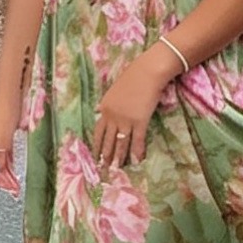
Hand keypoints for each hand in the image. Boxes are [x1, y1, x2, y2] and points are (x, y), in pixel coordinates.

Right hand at [0, 101, 21, 196]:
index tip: (10, 192)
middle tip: (15, 190)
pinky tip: (19, 162)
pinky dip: (14, 159)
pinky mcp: (11, 128)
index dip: (0, 181)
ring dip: (9, 170)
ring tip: (17, 181)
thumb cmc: (5, 107)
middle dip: (5, 178)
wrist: (12, 87)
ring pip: (5, 158)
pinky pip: (11, 149)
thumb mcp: (1, 134)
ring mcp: (3, 134)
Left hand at [91, 53, 174, 170]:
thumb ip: (109, 104)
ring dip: (119, 158)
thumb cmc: (132, 78)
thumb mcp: (114, 91)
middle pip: (108, 141)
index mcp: (104, 108)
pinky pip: (137, 140)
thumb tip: (103, 112)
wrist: (147, 72)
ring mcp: (126, 120)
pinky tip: (137, 161)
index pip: (98, 132)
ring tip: (117, 170)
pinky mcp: (140, 121)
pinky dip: (137, 152)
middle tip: (104, 170)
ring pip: (121, 143)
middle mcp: (113, 116)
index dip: (97, 146)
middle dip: (105, 157)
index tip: (95, 157)